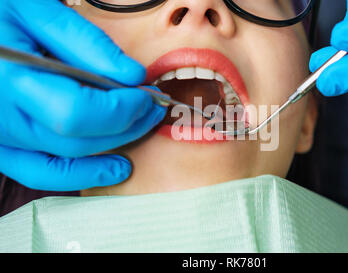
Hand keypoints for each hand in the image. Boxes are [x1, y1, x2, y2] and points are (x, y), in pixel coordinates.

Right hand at [0, 0, 165, 190]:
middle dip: (127, 124)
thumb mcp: (36, 9)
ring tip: (142, 126)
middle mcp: (1, 116)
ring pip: (68, 157)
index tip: (146, 93)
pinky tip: (116, 167)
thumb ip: (86, 42)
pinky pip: (41, 173)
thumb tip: (133, 76)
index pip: (76, 110)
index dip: (121, 109)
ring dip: (114, 144)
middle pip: (77, 138)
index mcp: (8, 78)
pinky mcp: (1, 147)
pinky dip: (82, 174)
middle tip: (152, 105)